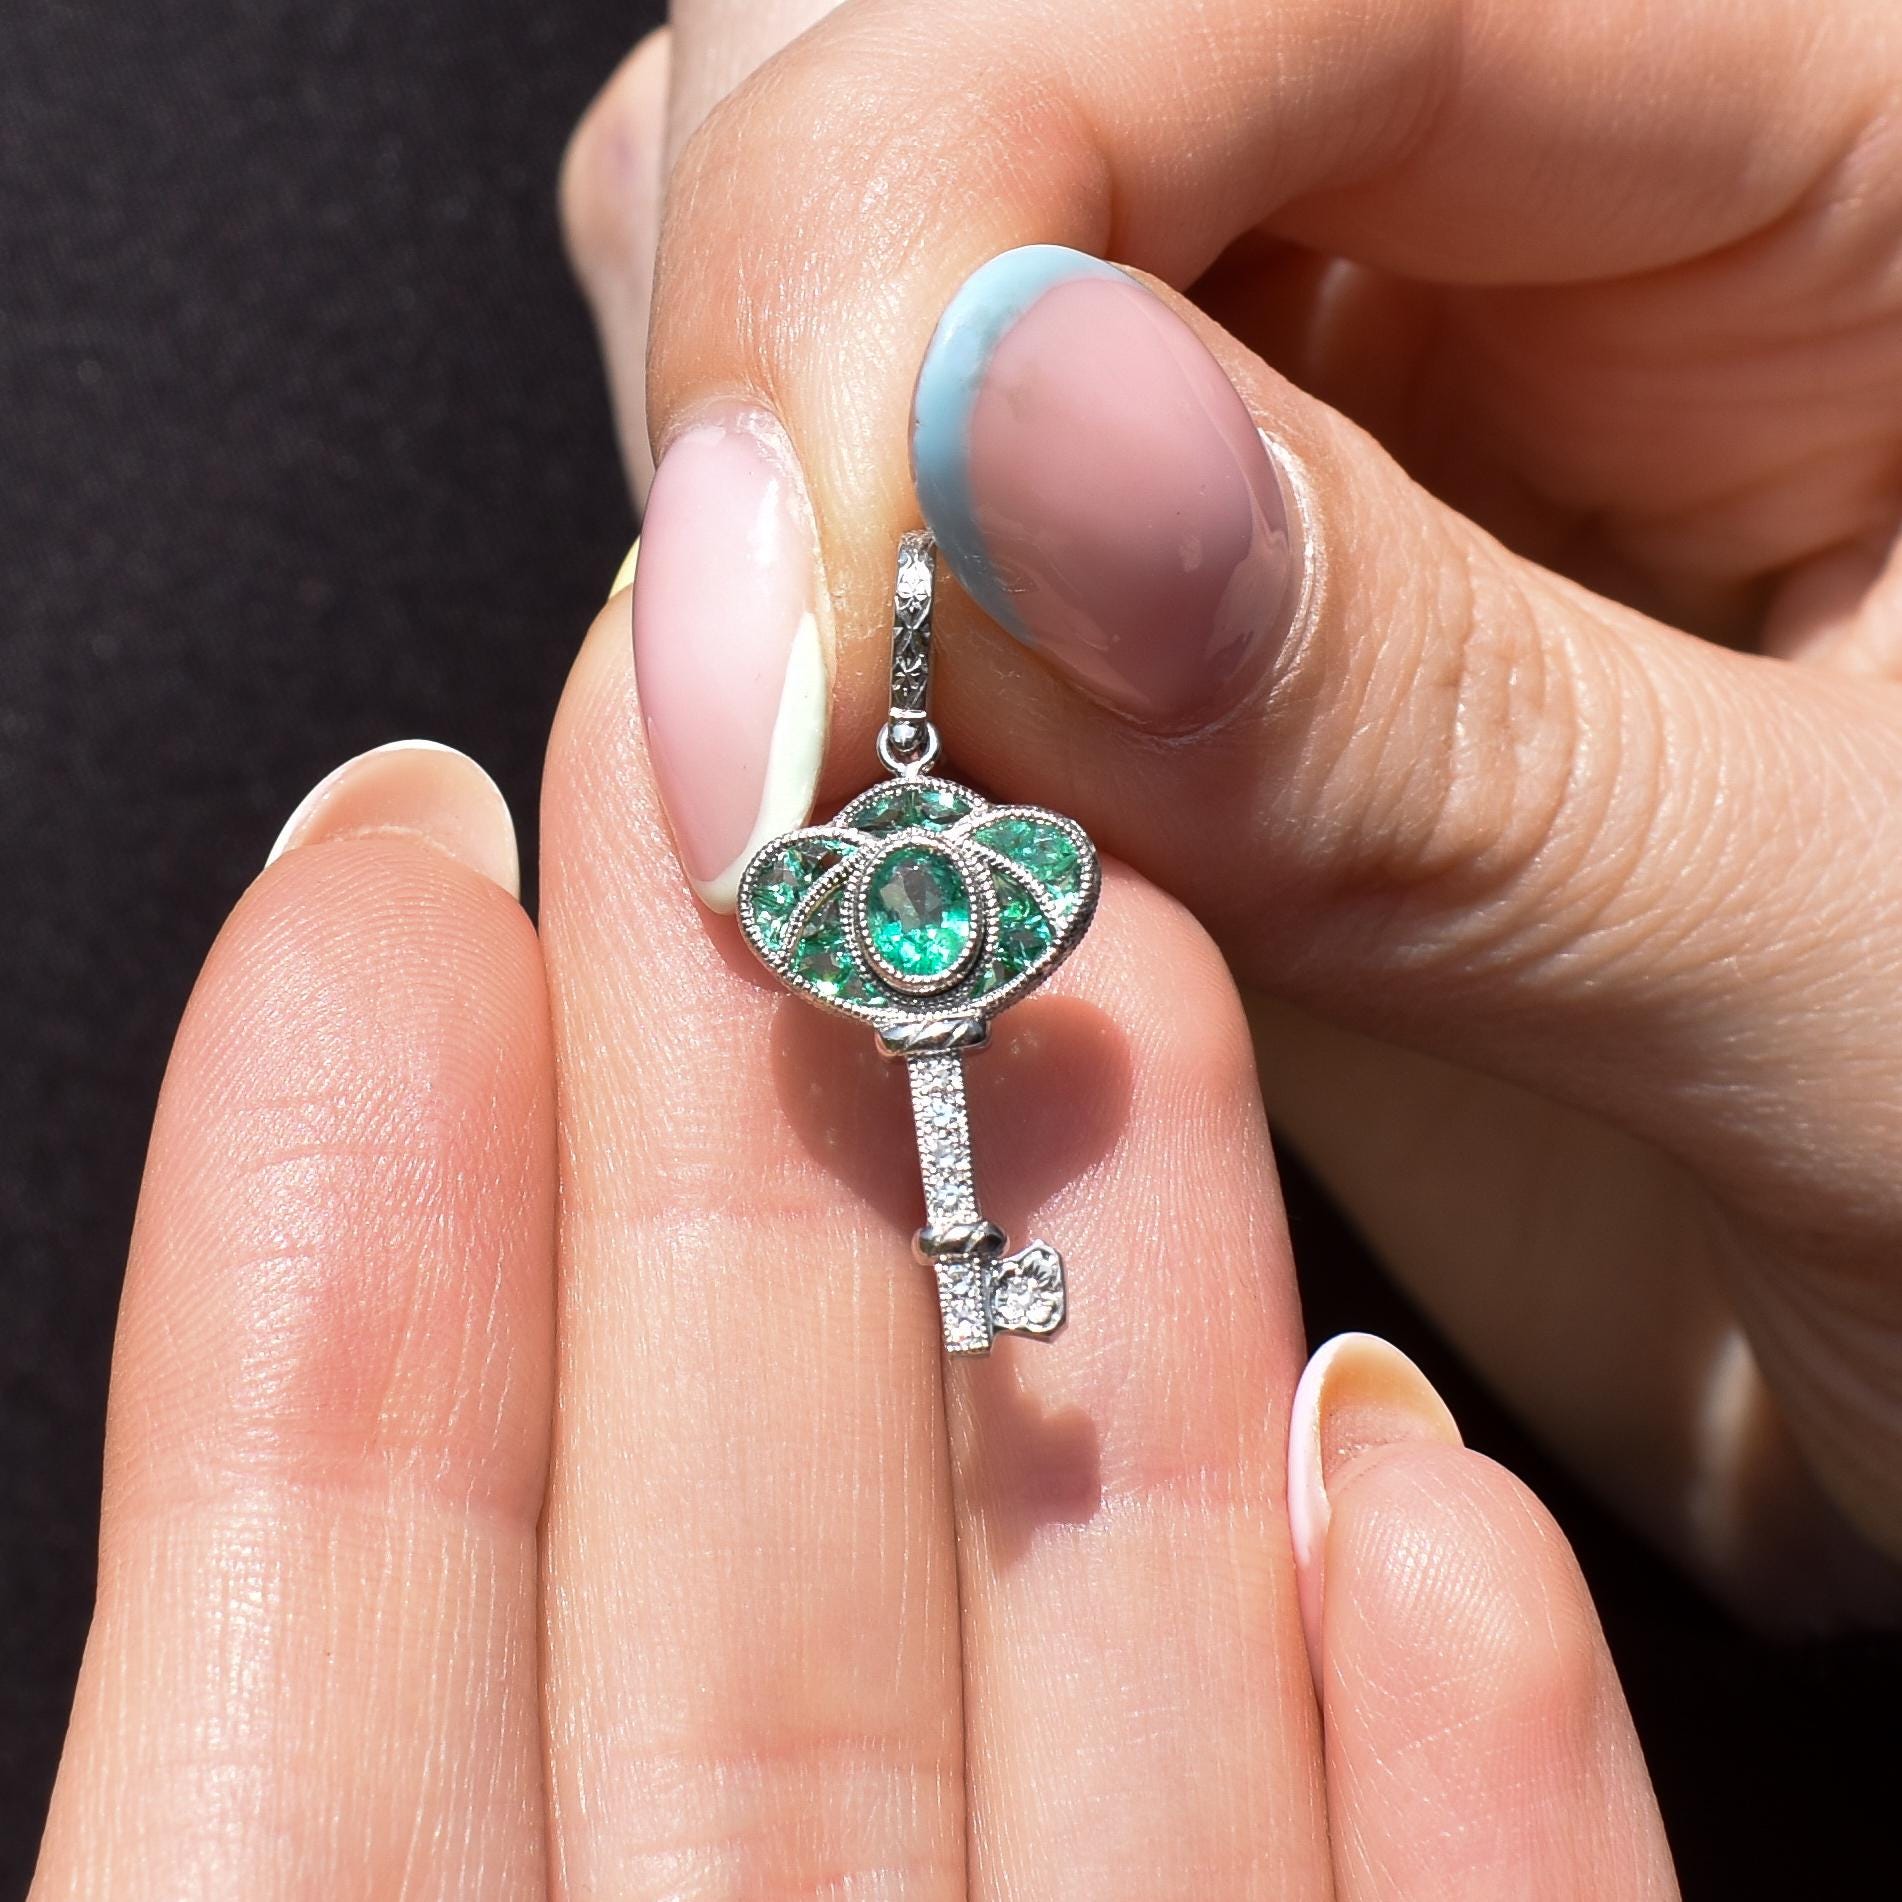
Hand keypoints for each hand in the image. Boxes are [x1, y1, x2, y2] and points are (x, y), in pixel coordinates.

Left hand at [30, 712, 1674, 1893]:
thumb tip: (364, 1094)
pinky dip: (1472, 1811)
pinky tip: (1445, 1502)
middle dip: (791, 1192)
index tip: (399, 867)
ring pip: (1116, 1775)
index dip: (365, 1269)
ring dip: (1156, 1408)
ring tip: (1180, 1001)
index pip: (345, 1682)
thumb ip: (262, 1735)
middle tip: (822, 809)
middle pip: (761, 1634)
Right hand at [563, 0, 1901, 1621]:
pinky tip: (915, 814)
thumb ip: (1441, 736)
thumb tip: (999, 453)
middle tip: (800, 762)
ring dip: (786, 524)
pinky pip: (873, 470)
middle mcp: (1539, 166)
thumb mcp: (1856, 985)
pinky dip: (806, 638)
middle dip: (802, 366)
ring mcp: (1329, 344)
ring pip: (855, 233)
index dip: (913, 224)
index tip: (795, 639)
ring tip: (901, 824)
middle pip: (950, 23)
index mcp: (1839, 106)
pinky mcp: (1183, 539)